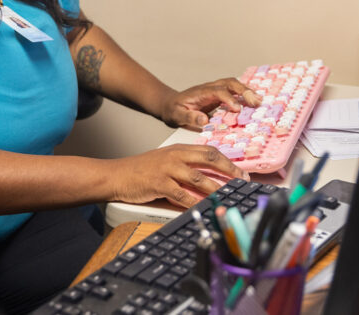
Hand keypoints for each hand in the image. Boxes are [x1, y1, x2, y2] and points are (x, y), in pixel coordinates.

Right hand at [106, 144, 249, 208]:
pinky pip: (181, 195)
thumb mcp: (165, 161)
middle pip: (209, 159)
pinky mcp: (159, 184)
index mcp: (179, 149)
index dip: (228, 162)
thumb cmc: (141, 170)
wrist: (117, 175)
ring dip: (215, 189)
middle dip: (229, 171)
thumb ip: (185, 166)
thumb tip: (209, 179)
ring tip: (228, 197)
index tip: (241, 172)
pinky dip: (194, 203)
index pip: (209, 151)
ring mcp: (168, 170)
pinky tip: (204, 208)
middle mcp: (176, 156)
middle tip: (241, 182)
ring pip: (198, 179)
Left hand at [159, 78, 260, 130]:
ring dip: (247, 91)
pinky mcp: (219, 95)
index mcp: (201, 92)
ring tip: (259, 101)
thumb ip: (189, 117)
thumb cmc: (174, 110)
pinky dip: (244, 94)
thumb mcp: (177, 115)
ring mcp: (215, 90)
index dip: (229, 99)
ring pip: (233, 85)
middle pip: (229, 83)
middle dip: (243, 90)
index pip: (218, 91)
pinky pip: (234, 91)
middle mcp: (210, 88)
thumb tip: (204, 120)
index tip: (238, 109)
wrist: (170, 104)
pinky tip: (254, 101)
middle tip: (256, 101)